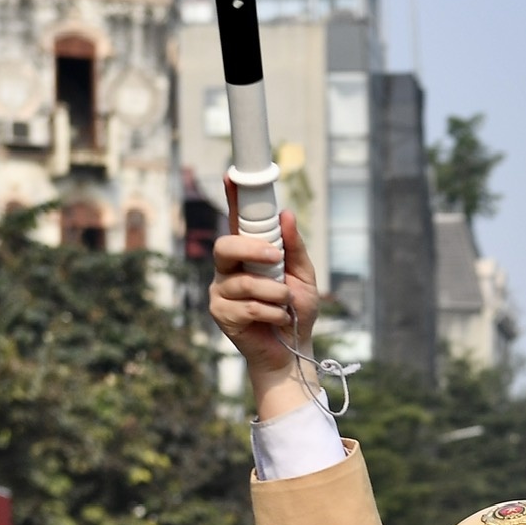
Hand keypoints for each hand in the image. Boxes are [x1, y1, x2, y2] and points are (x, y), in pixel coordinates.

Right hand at [210, 177, 319, 421]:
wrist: (293, 350)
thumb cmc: (296, 311)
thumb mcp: (304, 276)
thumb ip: (295, 247)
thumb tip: (286, 213)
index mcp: (248, 254)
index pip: (238, 220)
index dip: (233, 197)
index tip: (231, 174)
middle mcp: (229, 268)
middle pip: (227, 245)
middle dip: (252, 249)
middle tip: (276, 258)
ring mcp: (221, 290)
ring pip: (244, 281)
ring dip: (275, 293)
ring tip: (286, 304)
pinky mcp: (221, 313)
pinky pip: (248, 305)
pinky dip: (271, 312)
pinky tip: (276, 319)